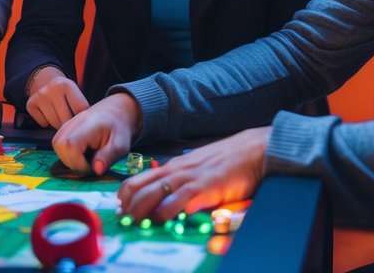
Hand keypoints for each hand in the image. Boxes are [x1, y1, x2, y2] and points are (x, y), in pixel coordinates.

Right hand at [25, 68, 89, 128]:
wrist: (43, 79)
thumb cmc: (63, 92)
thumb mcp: (74, 92)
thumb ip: (80, 106)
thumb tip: (83, 126)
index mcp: (67, 84)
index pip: (80, 108)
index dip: (82, 116)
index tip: (80, 117)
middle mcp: (52, 88)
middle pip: (66, 119)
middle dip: (69, 122)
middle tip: (68, 117)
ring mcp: (40, 96)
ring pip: (54, 123)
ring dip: (58, 123)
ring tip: (58, 114)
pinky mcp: (30, 104)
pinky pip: (43, 123)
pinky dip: (46, 122)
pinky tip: (47, 112)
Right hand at [51, 92, 141, 174]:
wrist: (116, 111)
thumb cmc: (119, 129)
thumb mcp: (120, 145)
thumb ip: (109, 156)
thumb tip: (97, 170)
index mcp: (89, 125)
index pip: (71, 146)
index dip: (79, 163)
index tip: (93, 168)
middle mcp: (75, 122)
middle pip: (60, 146)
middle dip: (73, 163)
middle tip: (89, 166)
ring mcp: (68, 123)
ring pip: (56, 145)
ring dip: (68, 158)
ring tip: (84, 160)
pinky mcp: (65, 127)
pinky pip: (58, 142)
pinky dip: (66, 152)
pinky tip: (80, 154)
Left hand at [117, 127, 270, 221]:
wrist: (253, 150)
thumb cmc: (227, 162)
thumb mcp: (198, 170)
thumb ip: (183, 183)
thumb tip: (168, 200)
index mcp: (173, 167)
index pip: (137, 180)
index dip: (124, 197)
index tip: (120, 210)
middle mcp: (176, 170)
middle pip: (138, 187)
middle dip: (126, 206)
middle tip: (123, 221)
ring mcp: (189, 177)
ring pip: (153, 193)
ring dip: (140, 210)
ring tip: (135, 223)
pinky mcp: (204, 186)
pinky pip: (179, 199)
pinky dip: (167, 211)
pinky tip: (162, 220)